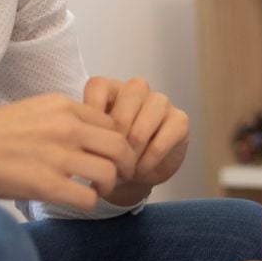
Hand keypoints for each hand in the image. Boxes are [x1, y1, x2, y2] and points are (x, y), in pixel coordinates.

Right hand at [0, 94, 136, 212]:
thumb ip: (64, 118)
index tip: (110, 155)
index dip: (116, 142)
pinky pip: (88, 198)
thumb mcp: (35, 110)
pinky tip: (77, 201)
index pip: (112, 122)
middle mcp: (67, 127)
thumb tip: (88, 133)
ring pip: (111, 173)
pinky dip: (89, 203)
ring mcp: (58, 156)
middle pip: (121, 145)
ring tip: (96, 189)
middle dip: (125, 163)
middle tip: (118, 176)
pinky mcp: (47, 184)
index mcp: (64, 106)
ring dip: (109, 186)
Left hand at [82, 76, 189, 203]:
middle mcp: (136, 88)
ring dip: (134, 150)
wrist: (136, 174)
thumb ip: (87, 132)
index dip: (93, 120)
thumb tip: (81, 139)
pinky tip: (142, 170)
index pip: (97, 87)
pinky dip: (150, 159)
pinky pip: (163, 139)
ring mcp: (160, 101)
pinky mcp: (180, 119)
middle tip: (110, 164)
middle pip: (124, 108)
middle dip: (116, 141)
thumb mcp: (93, 141)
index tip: (90, 144)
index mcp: (111, 87)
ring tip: (126, 169)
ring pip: (145, 122)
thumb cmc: (111, 152)